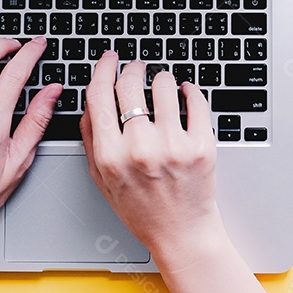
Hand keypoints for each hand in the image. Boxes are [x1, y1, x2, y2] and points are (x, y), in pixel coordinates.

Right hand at [80, 52, 222, 266]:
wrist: (181, 234)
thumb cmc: (141, 209)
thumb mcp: (102, 179)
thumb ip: (90, 139)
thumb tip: (90, 100)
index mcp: (110, 156)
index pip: (99, 95)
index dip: (103, 68)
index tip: (109, 58)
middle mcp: (140, 149)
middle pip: (130, 84)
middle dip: (132, 67)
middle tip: (136, 66)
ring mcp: (173, 146)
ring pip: (164, 85)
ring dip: (161, 77)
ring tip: (162, 83)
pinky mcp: (202, 146)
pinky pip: (195, 101)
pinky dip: (189, 90)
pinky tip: (185, 91)